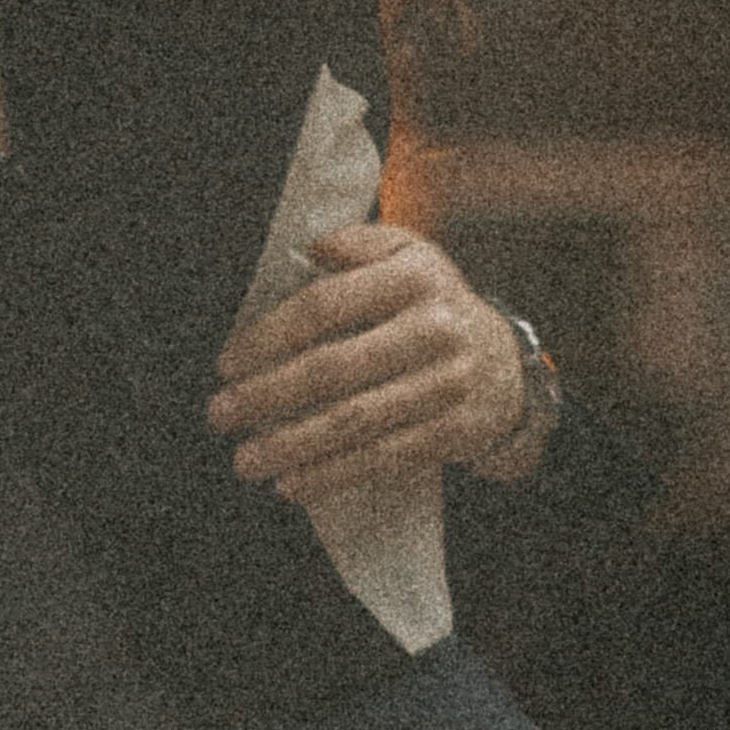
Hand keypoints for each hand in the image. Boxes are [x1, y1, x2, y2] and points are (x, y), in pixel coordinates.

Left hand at [207, 225, 526, 504]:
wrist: (510, 363)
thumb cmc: (431, 306)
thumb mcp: (407, 255)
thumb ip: (356, 245)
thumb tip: (309, 250)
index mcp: (412, 276)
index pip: (325, 307)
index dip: (268, 337)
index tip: (226, 365)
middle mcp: (435, 328)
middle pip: (333, 368)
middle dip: (267, 396)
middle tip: (219, 414)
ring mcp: (448, 384)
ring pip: (355, 421)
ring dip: (292, 445)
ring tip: (245, 461)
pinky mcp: (456, 431)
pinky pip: (384, 458)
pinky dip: (333, 474)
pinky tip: (291, 484)